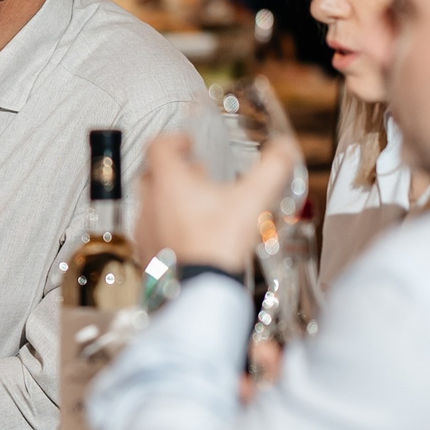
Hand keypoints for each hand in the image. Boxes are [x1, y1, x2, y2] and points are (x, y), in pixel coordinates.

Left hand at [131, 132, 303, 274]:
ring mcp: (145, 230)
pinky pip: (153, 233)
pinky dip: (168, 228)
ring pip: (151, 205)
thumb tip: (283, 149)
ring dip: (170, 200)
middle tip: (194, 174)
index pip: (159, 146)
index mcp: (169, 182)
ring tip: (197, 206)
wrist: (201, 290)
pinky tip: (191, 237)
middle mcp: (150, 204)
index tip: (188, 143)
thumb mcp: (254, 199)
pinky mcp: (147, 254)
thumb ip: (273, 168)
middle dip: (173, 170)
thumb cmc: (219, 245)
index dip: (174, 139)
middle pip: (151, 174)